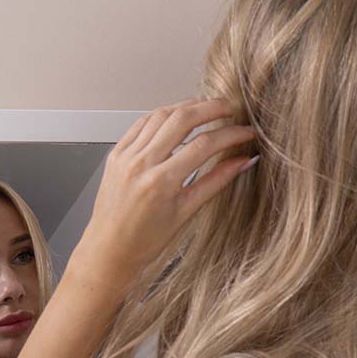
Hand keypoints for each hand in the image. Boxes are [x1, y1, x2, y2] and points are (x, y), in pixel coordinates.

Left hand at [76, 97, 257, 281]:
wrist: (110, 251)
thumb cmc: (145, 241)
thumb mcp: (186, 213)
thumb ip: (216, 182)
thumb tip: (243, 161)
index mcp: (160, 183)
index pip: (204, 145)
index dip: (231, 134)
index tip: (246, 132)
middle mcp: (141, 164)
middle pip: (182, 119)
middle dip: (211, 108)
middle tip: (231, 108)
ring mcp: (126, 156)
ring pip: (161, 114)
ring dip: (187, 106)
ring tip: (208, 108)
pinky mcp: (117, 153)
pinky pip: (141, 123)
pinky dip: (162, 114)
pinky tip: (176, 116)